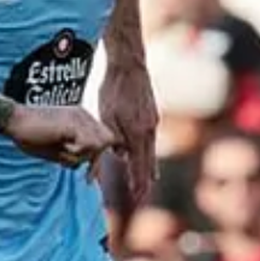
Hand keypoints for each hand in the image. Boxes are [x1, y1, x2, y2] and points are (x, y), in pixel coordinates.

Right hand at [7, 104, 115, 168]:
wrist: (15, 121)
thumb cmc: (31, 136)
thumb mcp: (56, 150)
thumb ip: (72, 156)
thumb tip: (83, 167)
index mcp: (81, 119)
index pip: (103, 137)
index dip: (100, 157)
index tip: (90, 174)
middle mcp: (84, 115)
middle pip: (108, 139)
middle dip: (98, 161)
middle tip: (87, 177)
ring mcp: (80, 117)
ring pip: (100, 144)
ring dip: (85, 157)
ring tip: (64, 156)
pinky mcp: (73, 124)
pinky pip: (89, 145)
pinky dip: (78, 154)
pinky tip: (62, 150)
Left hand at [100, 63, 159, 206]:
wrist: (129, 64)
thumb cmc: (113, 89)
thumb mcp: (106, 116)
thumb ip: (113, 137)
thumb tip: (120, 155)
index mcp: (137, 133)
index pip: (139, 165)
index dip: (137, 181)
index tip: (138, 196)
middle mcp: (149, 130)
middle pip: (148, 161)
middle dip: (145, 180)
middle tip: (144, 194)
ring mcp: (153, 120)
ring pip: (151, 148)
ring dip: (148, 165)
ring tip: (151, 179)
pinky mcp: (152, 112)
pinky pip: (150, 136)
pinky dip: (148, 149)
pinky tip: (146, 150)